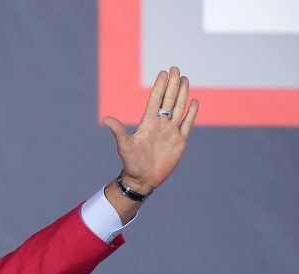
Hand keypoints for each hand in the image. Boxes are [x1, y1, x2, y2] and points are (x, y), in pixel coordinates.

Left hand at [103, 67, 198, 195]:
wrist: (142, 179)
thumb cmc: (131, 163)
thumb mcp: (124, 146)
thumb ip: (118, 131)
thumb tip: (105, 119)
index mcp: (148, 123)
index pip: (155, 100)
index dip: (160, 87)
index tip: (164, 73)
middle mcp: (160, 124)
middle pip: (168, 100)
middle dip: (172, 85)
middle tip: (176, 69)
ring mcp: (171, 131)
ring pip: (178, 108)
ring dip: (182, 94)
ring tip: (185, 79)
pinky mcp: (179, 141)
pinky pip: (187, 124)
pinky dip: (191, 113)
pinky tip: (193, 101)